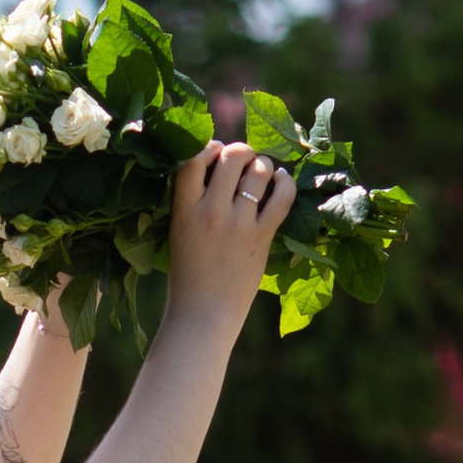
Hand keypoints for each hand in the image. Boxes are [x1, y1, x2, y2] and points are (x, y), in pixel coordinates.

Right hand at [167, 137, 293, 321]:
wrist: (203, 315)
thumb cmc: (186, 276)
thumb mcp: (178, 232)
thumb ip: (191, 201)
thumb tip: (213, 170)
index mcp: (184, 209)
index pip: (193, 157)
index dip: (208, 147)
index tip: (213, 156)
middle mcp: (212, 211)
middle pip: (232, 155)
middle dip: (241, 151)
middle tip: (242, 161)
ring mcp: (239, 223)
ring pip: (259, 170)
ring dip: (262, 165)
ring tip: (260, 173)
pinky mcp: (262, 237)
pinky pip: (282, 196)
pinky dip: (285, 182)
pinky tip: (280, 181)